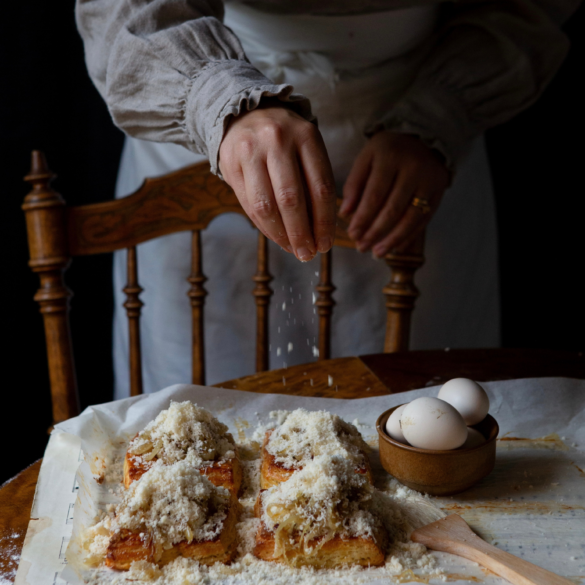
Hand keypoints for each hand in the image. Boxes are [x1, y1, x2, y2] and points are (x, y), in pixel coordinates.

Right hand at [218, 103, 335, 261]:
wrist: (244, 114)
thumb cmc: (285, 141)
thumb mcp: (307, 150)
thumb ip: (314, 183)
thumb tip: (321, 232)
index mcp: (306, 136)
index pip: (320, 188)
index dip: (324, 222)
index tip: (326, 245)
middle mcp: (277, 140)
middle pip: (292, 199)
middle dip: (302, 233)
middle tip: (308, 254)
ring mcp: (250, 151)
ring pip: (267, 205)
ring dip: (281, 235)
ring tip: (292, 249)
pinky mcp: (230, 163)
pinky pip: (249, 204)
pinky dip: (264, 227)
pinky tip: (276, 237)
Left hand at [339, 131, 450, 256]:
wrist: (424, 136)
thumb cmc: (388, 151)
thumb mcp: (367, 158)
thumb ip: (354, 184)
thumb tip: (344, 213)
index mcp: (390, 157)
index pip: (374, 195)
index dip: (362, 218)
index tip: (352, 234)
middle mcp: (413, 168)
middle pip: (393, 209)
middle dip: (375, 232)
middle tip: (361, 247)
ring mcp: (429, 181)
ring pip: (410, 218)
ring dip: (392, 240)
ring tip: (377, 253)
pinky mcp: (440, 191)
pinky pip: (424, 219)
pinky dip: (409, 236)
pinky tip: (396, 247)